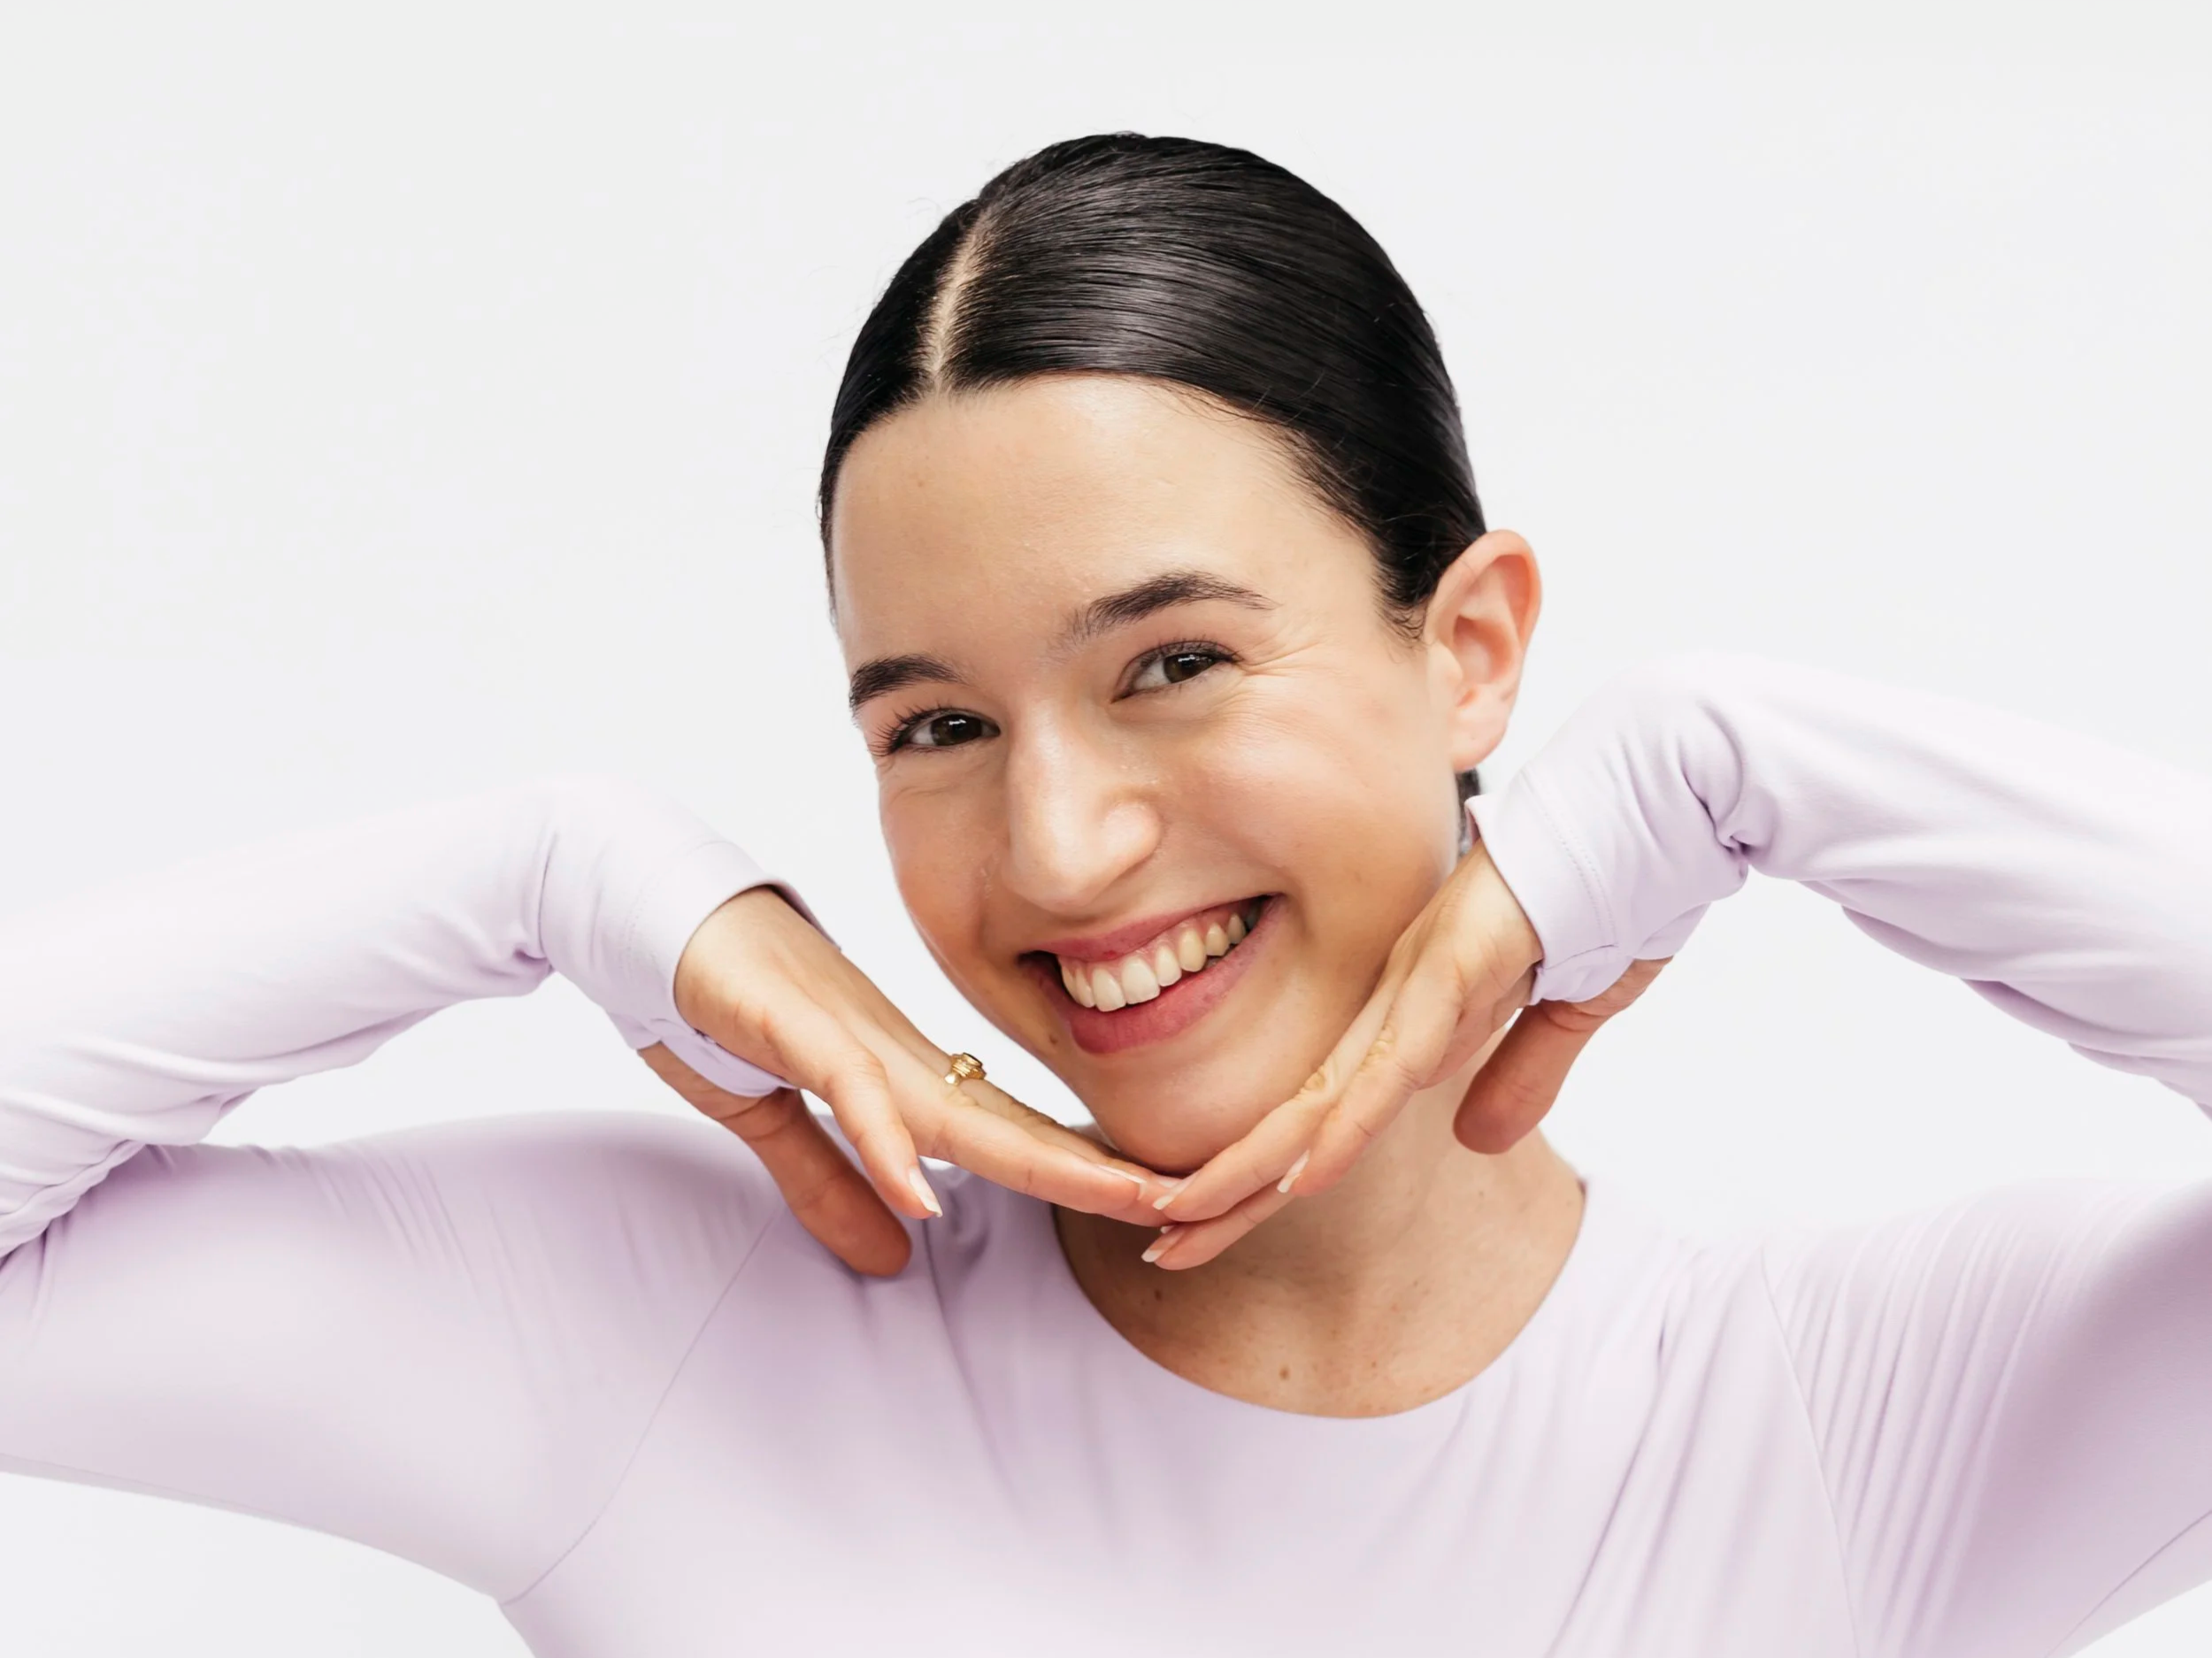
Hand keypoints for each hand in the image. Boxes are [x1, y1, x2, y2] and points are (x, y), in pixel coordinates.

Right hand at [660, 887, 1180, 1274]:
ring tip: (1117, 1198)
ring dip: (1039, 1159)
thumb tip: (893, 1248)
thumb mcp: (772, 1117)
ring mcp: (848, 1035)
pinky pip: (848, 1090)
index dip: (1078, 1173)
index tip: (1151, 1207)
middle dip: (1099, 1171)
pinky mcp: (792, 1026)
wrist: (648, 909)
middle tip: (1190, 1204)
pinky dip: (886, 1142)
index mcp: (896, 1072)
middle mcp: (892, 1053)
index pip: (1004, 1134)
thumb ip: (830, 1180)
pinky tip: (925, 1192)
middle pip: (1011, 1127)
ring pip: (958, 1109)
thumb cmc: (715, 999)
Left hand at [1149, 842, 1665, 1268]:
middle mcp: (1398, 996)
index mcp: (1417, 1006)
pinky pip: (1394, 1060)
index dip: (1268, 1176)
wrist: (1653, 801)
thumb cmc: (1613, 888)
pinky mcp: (1458, 963)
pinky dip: (1348, 1124)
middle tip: (1161, 1250)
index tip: (1213, 1228)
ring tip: (1183, 1222)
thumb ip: (1518, 1073)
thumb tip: (1472, 1140)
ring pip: (1323, 1098)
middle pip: (1298, 1116)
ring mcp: (1422, 979)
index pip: (1327, 1112)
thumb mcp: (1565, 1013)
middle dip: (1229, 1189)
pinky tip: (1299, 1176)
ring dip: (1252, 1168)